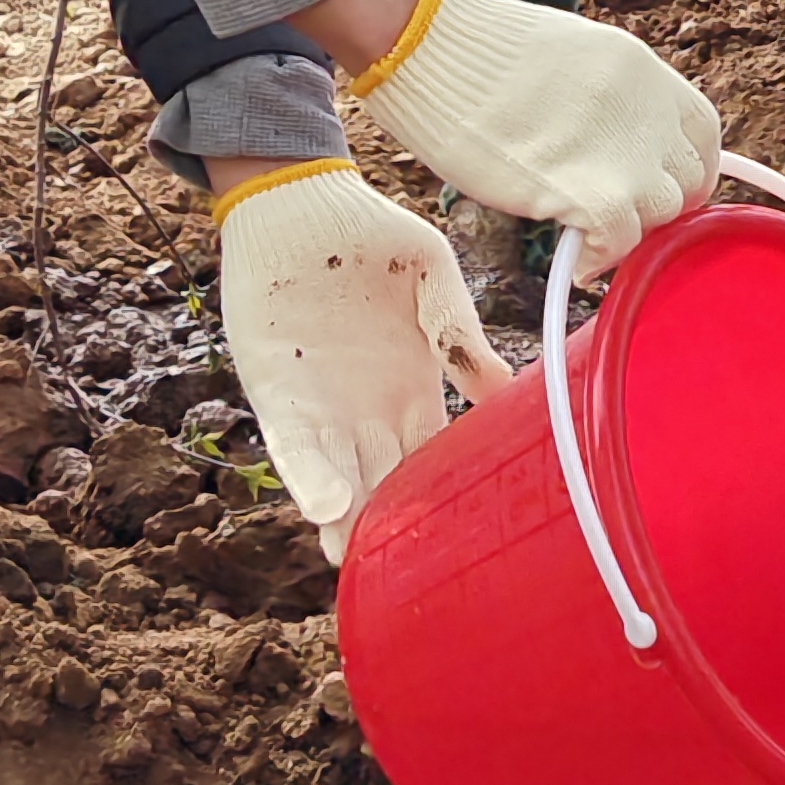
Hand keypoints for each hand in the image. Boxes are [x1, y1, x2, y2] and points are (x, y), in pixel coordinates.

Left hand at [211, 158, 505, 562]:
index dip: (447, 498)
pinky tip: (326, 508)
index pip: (434, 460)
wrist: (298, 203)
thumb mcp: (431, 276)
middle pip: (388, 486)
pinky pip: (294, 446)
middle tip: (414, 582)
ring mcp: (324, 406)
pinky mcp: (277, 392)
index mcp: (415, 390)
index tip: (468, 541)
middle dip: (396, 532)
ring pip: (342, 479)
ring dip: (350, 522)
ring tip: (362, 563)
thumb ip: (459, 331)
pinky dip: (310, 477)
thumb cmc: (370, 236)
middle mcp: (371, 410)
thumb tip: (506, 387)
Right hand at [343, 0, 718, 267]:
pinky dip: (602, 260)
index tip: (658, 189)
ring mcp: (626, 151)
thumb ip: (606, 100)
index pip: (701, 133)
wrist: (432, 48)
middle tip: (615, 220)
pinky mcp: (591, 192)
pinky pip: (621, 243)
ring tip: (587, 235)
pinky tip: (578, 262)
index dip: (686, 170)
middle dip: (656, 208)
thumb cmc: (478, 52)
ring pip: (661, 215)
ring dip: (628, 232)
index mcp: (642, 70)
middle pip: (686, 180)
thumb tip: (611, 144)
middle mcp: (646, 109)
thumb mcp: (571, 57)